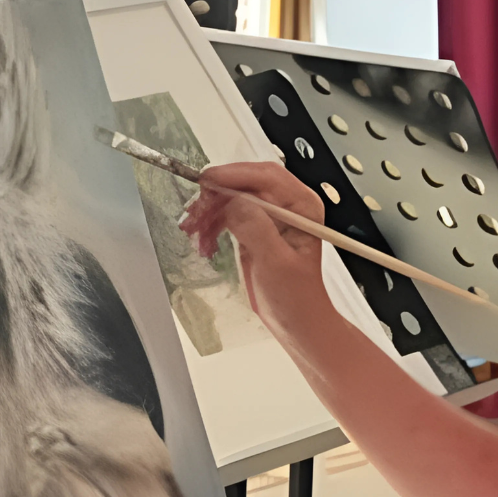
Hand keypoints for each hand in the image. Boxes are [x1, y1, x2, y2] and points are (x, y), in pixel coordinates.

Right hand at [178, 162, 336, 345]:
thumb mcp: (276, 263)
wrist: (296, 321)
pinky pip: (230, 213)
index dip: (236, 175)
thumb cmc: (296, 297)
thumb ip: (257, 229)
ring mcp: (271, 214)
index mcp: (303, 206)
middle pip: (248, 181)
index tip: (207, 182)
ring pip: (235, 195)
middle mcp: (289, 204)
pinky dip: (214, 221)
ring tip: (194, 226)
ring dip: (212, 207)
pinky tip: (203, 236)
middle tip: (195, 207)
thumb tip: (233, 203)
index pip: (268, 177)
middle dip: (219, 191)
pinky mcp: (256, 227)